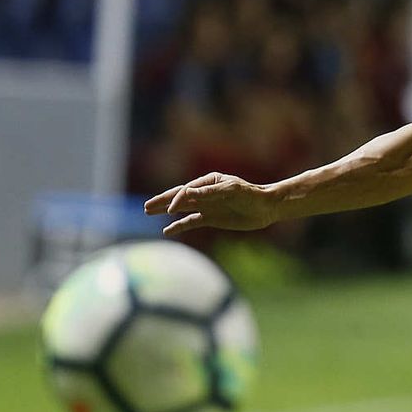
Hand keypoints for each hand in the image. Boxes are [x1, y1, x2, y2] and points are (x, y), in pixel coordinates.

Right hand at [144, 172, 274, 236]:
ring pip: (182, 208)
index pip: (187, 190)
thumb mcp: (231, 191)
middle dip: (162, 201)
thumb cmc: (251, 195)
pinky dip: (179, 226)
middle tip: (146, 206)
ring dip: (166, 211)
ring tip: (148, 212)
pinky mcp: (211, 218)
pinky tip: (167, 231)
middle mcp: (205, 192)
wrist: (266, 208)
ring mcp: (207, 206)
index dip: (176, 199)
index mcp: (209, 181)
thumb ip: (209, 193)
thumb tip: (186, 192)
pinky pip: (191, 222)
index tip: (170, 210)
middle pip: (179, 196)